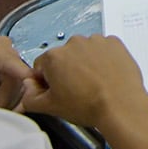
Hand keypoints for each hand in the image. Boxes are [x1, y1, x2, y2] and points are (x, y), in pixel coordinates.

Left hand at [0, 34, 36, 108]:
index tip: (27, 101)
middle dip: (8, 97)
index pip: (13, 64)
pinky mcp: (9, 63)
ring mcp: (6, 53)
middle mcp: (1, 45)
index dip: (23, 81)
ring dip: (9, 98)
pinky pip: (17, 82)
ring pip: (20, 80)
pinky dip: (9, 95)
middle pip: (18, 75)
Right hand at [21, 35, 147, 128]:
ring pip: (84, 51)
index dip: (47, 81)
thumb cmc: (87, 105)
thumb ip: (30, 97)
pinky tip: (106, 74)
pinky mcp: (114, 42)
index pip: (41, 66)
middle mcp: (74, 43)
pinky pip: (103, 48)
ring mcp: (96, 41)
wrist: (120, 105)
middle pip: (64, 57)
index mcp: (54, 57)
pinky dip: (104, 58)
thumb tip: (28, 87)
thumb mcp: (50, 107)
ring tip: (94, 83)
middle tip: (77, 89)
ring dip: (86, 62)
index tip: (57, 90)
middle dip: (67, 70)